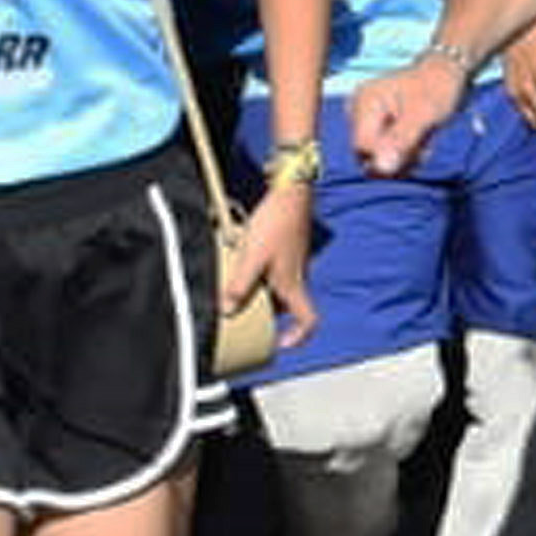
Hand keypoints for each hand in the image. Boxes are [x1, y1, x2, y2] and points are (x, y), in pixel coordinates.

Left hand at [223, 176, 318, 349]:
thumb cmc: (275, 223)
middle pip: (286, 307)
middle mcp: (298, 277)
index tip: (281, 343)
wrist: (290, 192)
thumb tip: (227, 311)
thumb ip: (239, 285)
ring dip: (260, 290)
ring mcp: (294, 263)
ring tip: (237, 282)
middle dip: (265, 313)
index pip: (308, 322)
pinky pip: (274, 271)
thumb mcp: (251, 257)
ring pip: (278, 288)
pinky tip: (242, 260)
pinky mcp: (288, 249)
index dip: (299, 338)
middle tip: (244, 311)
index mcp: (294, 285)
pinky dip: (260, 273)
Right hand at [352, 52, 468, 177]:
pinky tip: (419, 143)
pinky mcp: (377, 130)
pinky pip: (386, 155)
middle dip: (398, 157)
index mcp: (365, 102)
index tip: (416, 148)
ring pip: (378, 159)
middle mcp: (358, 112)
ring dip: (405, 158)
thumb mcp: (423, 114)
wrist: (447, 75)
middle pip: (368, 155)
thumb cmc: (437, 88)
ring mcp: (367, 122)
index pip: (363, 147)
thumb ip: (400, 140)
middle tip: (423, 146)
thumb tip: (380, 168)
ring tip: (423, 142)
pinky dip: (405, 154)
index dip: (389, 155)